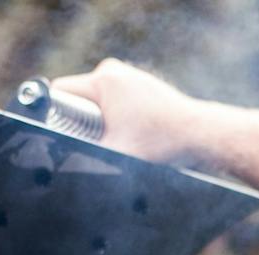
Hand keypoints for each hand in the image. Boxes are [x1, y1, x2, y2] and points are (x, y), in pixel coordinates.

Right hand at [45, 59, 258, 209]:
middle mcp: (115, 72)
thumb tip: (58, 179)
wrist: (204, 137)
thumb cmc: (164, 145)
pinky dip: (117, 125)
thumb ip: (85, 162)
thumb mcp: (117, 157)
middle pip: (78, 102)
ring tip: (114, 148)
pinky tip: (128, 141)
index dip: (53, 120)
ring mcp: (131, 78)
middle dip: (80, 127)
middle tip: (90, 151)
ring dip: (100, 128)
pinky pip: (116, 108)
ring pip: (98, 107)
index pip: (59, 95)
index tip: (56, 141)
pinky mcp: (143, 89)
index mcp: (103, 79)